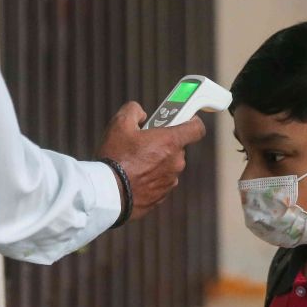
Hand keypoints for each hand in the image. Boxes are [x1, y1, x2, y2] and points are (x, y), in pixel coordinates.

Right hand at [97, 101, 206, 220]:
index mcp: (171, 142)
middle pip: (178, 147)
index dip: (192, 121)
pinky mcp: (163, 195)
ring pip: (169, 165)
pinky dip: (152, 178)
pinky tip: (134, 176)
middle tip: (145, 142)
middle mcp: (176, 162)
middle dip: (164, 143)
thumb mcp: (119, 124)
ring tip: (135, 162)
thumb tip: (141, 114)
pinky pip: (161, 181)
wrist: (109, 193)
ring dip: (157, 161)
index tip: (182, 120)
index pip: (197, 129)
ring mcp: (171, 180)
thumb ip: (134, 111)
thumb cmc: (116, 158)